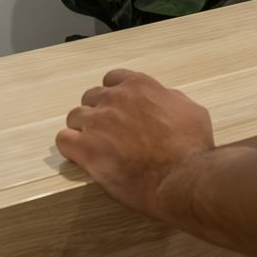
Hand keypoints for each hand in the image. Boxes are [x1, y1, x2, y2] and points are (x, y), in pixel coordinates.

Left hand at [55, 68, 215, 220]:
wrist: (184, 177)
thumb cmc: (193, 148)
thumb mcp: (192, 111)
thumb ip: (170, 100)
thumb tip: (163, 100)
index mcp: (140, 86)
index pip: (112, 80)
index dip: (113, 97)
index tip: (117, 110)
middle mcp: (116, 98)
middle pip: (91, 98)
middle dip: (97, 114)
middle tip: (107, 133)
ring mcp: (99, 122)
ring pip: (74, 117)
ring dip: (82, 130)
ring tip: (93, 148)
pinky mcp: (87, 149)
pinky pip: (64, 140)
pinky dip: (70, 148)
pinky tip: (80, 158)